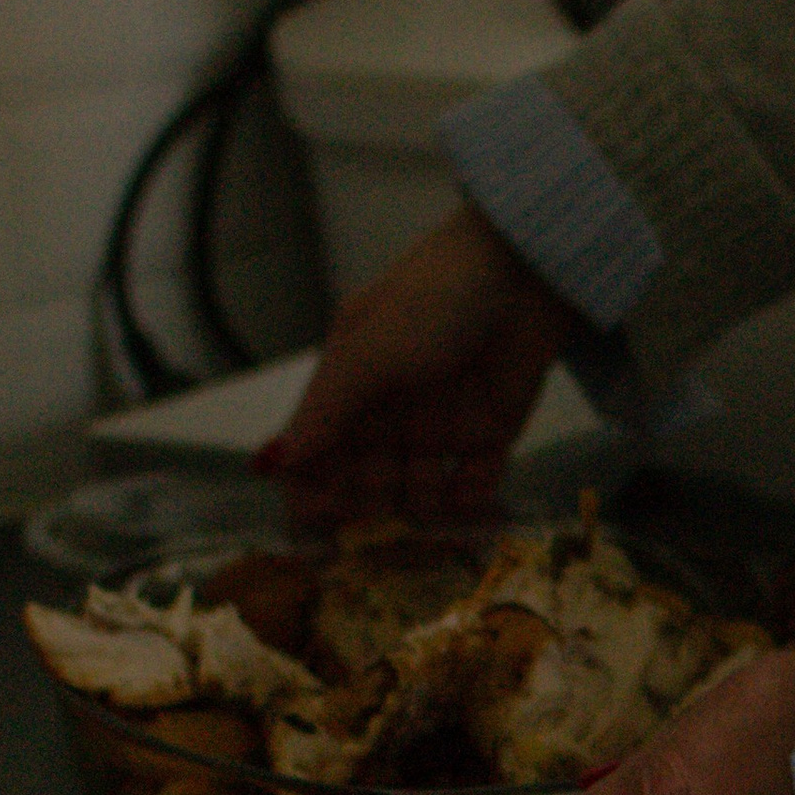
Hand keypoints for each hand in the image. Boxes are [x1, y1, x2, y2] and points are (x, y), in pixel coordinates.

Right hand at [257, 203, 577, 531]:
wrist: (520, 272)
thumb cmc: (432, 300)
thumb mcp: (367, 353)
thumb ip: (325, 411)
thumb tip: (273, 462)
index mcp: (353, 384)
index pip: (320, 449)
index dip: (313, 487)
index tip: (320, 517)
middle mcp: (393, 409)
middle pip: (368, 478)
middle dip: (369, 504)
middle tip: (378, 523)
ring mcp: (443, 422)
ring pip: (422, 488)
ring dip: (422, 507)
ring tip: (428, 513)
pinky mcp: (492, 430)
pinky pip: (476, 480)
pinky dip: (471, 497)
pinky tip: (467, 497)